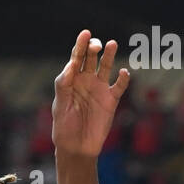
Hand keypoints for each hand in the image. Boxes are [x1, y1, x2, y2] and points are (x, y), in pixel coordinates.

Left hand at [52, 30, 129, 157]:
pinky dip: (123, 79)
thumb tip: (71, 65)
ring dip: (109, 55)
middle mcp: (86, 80)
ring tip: (112, 44)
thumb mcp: (60, 106)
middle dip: (93, 48)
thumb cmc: (64, 128)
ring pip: (106, 67)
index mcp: (72, 80)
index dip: (80, 45)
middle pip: (91, 58)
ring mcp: (99, 89)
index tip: (85, 34)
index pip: (76, 57)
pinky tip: (123, 73)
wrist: (77, 148)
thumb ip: (64, 84)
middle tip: (96, 45)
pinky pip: (119, 86)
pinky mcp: (111, 100)